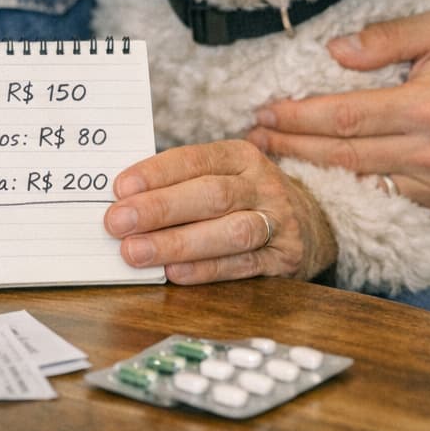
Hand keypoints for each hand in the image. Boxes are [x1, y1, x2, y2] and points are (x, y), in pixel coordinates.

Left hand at [104, 139, 336, 282]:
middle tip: (117, 223)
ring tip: (136, 252)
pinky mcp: (284, 259)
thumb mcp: (223, 175)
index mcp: (240, 156)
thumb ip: (180, 182)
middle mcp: (262, 185)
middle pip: (211, 195)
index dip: (156, 173)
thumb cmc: (245, 196)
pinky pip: (242, 265)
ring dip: (178, 243)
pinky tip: (173, 273)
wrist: (312, 223)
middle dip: (159, 209)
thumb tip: (123, 199)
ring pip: (229, 231)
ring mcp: (277, 222)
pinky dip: (206, 270)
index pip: (195, 159)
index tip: (119, 188)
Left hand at [246, 13, 429, 216]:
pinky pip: (380, 203)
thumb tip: (335, 50)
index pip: (347, 116)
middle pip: (344, 154)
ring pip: (358, 183)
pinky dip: (343, 195)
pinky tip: (311, 182)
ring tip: (269, 160)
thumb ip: (386, 37)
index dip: (301, 116)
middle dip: (291, 146)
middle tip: (253, 139)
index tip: (266, 111)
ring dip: (308, 174)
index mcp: (429, 108)